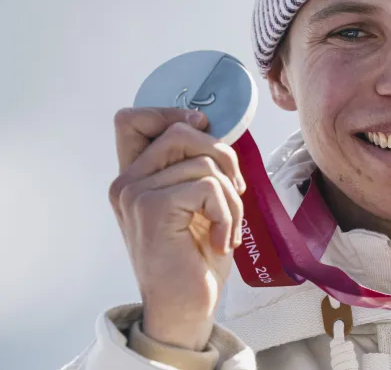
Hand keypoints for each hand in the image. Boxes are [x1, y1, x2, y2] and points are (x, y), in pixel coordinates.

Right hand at [109, 107, 245, 350]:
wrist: (186, 305)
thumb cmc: (195, 254)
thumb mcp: (196, 200)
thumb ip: (191, 164)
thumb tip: (207, 123)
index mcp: (134, 177)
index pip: (132, 118)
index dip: (171, 113)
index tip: (204, 131)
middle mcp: (126, 182)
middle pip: (180, 130)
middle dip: (223, 155)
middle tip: (235, 190)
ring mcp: (135, 193)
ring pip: (204, 161)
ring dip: (232, 195)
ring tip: (228, 226)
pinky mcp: (153, 207)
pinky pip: (210, 186)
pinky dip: (228, 213)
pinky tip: (221, 241)